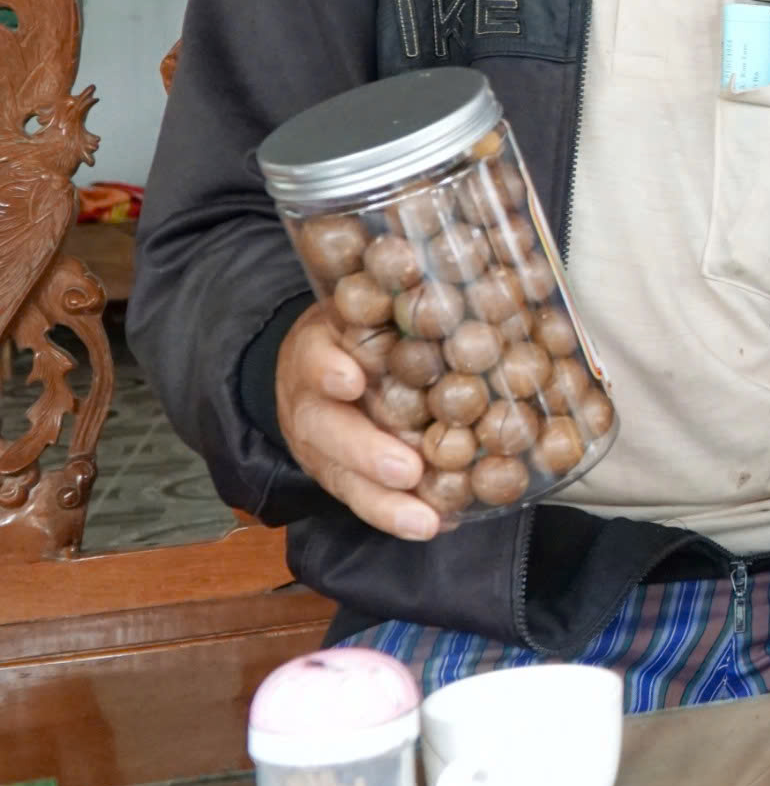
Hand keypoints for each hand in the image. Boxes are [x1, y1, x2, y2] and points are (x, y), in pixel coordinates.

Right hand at [275, 303, 437, 540]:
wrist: (306, 368)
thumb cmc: (354, 331)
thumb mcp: (362, 306)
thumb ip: (395, 291)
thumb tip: (448, 260)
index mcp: (318, 352)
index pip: (316, 358)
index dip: (330, 370)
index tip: (350, 379)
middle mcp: (313, 402)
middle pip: (330, 430)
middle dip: (367, 452)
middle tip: (407, 469)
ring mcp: (322, 446)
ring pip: (345, 479)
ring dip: (386, 504)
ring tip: (425, 522)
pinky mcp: (338, 476)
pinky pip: (364, 500)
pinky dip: (397, 516)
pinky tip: (438, 525)